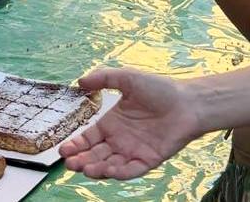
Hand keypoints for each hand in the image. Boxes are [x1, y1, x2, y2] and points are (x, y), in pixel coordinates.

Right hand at [59, 68, 200, 179]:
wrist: (186, 102)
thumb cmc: (158, 89)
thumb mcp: (126, 79)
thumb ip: (103, 78)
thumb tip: (80, 81)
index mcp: (112, 122)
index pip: (88, 138)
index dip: (75, 144)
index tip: (63, 149)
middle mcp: (119, 139)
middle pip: (95, 154)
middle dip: (81, 160)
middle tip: (69, 163)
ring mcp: (133, 151)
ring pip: (109, 164)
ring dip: (96, 168)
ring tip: (85, 168)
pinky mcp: (148, 159)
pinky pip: (131, 169)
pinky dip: (119, 172)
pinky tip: (109, 170)